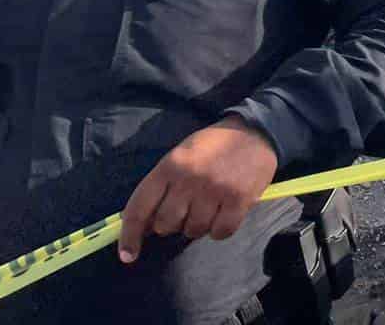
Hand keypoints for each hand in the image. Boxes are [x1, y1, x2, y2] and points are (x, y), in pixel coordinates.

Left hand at [118, 118, 277, 262]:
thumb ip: (162, 187)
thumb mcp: (181, 157)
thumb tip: (145, 226)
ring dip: (198, 225)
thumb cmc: (213, 146)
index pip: (140, 208)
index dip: (130, 236)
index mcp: (169, 166)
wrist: (256, 130)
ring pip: (193, 231)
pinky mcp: (239, 200)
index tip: (128, 255)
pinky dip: (219, 229)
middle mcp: (189, 179)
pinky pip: (220, 233)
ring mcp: (215, 190)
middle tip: (187, 209)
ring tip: (209, 206)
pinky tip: (224, 213)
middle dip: (173, 223)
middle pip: (166, 225)